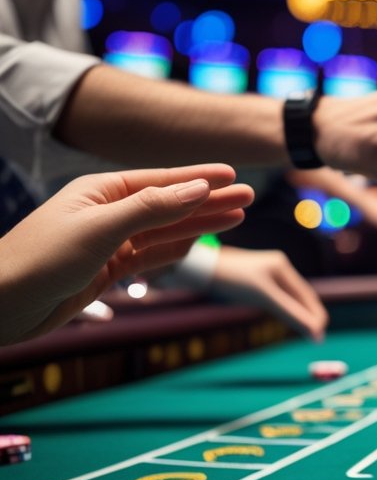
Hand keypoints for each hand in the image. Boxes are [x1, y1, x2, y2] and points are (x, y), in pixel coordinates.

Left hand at [0, 165, 250, 344]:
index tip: (234, 175)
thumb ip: (152, 208)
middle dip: (210, 201)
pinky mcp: (108, 268)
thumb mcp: (101, 229)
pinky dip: (179, 249)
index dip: (200, 177)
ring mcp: (110, 241)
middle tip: (249, 197)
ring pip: (166, 230)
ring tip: (237, 218)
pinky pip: (153, 255)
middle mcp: (108, 212)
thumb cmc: (41, 259)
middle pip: (171, 203)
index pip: (162, 180)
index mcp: (102, 191)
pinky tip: (200, 242)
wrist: (3, 304)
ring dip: (201, 224)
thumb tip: (198, 188)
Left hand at [209, 246, 328, 342]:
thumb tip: (317, 333)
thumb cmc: (232, 281)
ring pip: (288, 298)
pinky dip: (283, 310)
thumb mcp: (265, 298)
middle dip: (309, 316)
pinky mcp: (253, 280)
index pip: (307, 295)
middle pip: (300, 296)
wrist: (200, 270)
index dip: (316, 316)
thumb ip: (292, 314)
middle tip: (316, 337)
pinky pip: (275, 298)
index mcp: (282, 266)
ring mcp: (265, 272)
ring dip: (297, 314)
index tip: (320, 336)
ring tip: (304, 331)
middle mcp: (277, 266)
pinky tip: (284, 319)